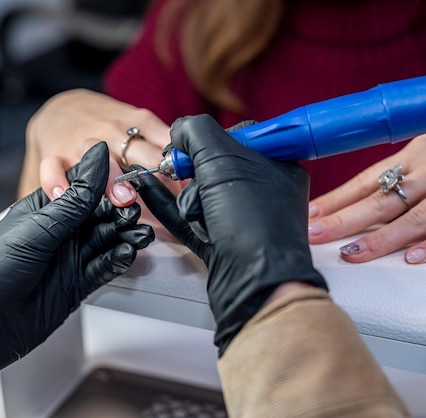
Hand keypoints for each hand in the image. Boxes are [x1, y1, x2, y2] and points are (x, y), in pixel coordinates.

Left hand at [0, 142, 153, 386]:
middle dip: (122, 213)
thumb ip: (75, 198)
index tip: (128, 185)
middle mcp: (61, 231)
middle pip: (102, 214)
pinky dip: (119, 260)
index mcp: (46, 208)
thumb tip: (96, 157)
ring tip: (141, 235)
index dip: (109, 185)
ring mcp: (70, 257)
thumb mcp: (37, 228)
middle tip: (136, 213)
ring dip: (126, 236)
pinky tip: (128, 253)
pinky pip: (105, 267)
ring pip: (108, 240)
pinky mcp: (77, 283)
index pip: (86, 187)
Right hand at [19, 89, 182, 204]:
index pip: (167, 146)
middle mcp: (113, 133)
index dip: (181, 171)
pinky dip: (57, 182)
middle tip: (169, 200)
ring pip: (96, 156)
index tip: (190, 192)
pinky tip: (67, 197)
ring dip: (110, 178)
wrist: (60, 108)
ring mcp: (83, 142)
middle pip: (137, 152)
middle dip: (151, 174)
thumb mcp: (140, 128)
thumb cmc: (109, 126)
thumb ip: (165, 153)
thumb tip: (195, 187)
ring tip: (122, 199)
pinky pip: (52, 168)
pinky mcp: (55, 154)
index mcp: (140, 125)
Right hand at [138, 114, 326, 355]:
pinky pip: (191, 217)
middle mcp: (264, 189)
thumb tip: (181, 130)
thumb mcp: (223, 160)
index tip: (188, 146)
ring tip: (200, 216)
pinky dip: (170, 206)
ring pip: (202, 193)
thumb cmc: (252, 221)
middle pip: (214, 165)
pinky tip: (147, 190)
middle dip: (197, 174)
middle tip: (187, 177)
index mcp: (278, 164)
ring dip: (190, 201)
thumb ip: (196, 132)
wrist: (256, 283)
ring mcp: (244, 217)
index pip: (237, 136)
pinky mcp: (223, 241)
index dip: (208, 140)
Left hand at [308, 116, 425, 263]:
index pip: (366, 180)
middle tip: (316, 235)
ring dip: (381, 237)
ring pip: (415, 216)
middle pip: (381, 199)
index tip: (309, 215)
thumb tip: (360, 196)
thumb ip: (402, 171)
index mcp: (416, 154)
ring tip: (352, 253)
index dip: (336, 199)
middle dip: (344, 219)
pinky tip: (414, 258)